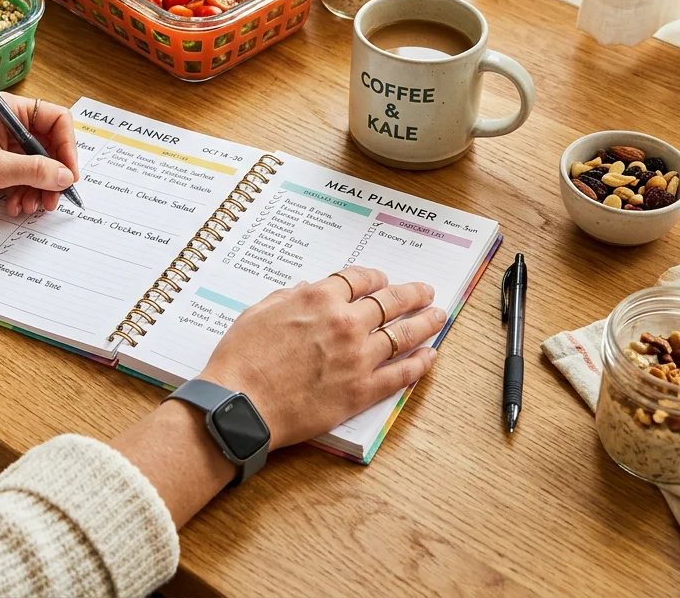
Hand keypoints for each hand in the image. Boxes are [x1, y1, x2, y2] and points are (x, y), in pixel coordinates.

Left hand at [0, 94, 79, 222]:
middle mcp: (8, 126)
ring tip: (30, 207)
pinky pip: (24, 180)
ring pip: (39, 167)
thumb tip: (65, 175)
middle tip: (53, 199)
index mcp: (8, 111)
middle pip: (50, 146)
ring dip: (39, 189)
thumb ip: (34, 171)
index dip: (67, 147)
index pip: (56, 119)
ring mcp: (2, 148)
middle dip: (53, 174)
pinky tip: (14, 207)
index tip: (69, 174)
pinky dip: (25, 194)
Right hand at [200, 267, 444, 448]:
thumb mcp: (260, 310)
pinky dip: (420, 364)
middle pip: (390, 302)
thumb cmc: (242, 356)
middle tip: (426, 292)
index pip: (359, 278)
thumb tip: (308, 290)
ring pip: (403, 334)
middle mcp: (344, 322)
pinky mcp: (362, 391)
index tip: (382, 280)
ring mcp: (357, 357)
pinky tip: (431, 356)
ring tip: (439, 317)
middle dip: (412, 294)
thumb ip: (289, 296)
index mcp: (319, 297)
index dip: (375, 277)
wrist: (241, 402)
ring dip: (425, 323)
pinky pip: (401, 375)